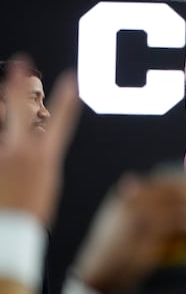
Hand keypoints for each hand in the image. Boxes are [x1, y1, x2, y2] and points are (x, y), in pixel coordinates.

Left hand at [0, 57, 79, 226]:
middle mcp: (22, 151)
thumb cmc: (33, 213)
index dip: (67, 98)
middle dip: (19, 84)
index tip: (71, 77)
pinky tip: (1, 140)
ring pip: (2, 123)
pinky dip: (2, 146)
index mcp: (45, 157)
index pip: (62, 120)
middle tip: (19, 62)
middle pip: (21, 109)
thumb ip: (40, 160)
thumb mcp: (47, 183)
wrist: (9, 231)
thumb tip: (36, 147)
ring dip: (1, 106)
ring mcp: (2, 156)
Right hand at [73, 172, 185, 293]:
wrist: (96, 273)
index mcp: (130, 192)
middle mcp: (135, 197)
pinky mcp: (148, 230)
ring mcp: (140, 212)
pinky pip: (183, 224)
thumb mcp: (121, 221)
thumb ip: (138, 204)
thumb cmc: (113, 251)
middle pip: (179, 191)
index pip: (168, 180)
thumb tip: (162, 192)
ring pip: (184, 207)